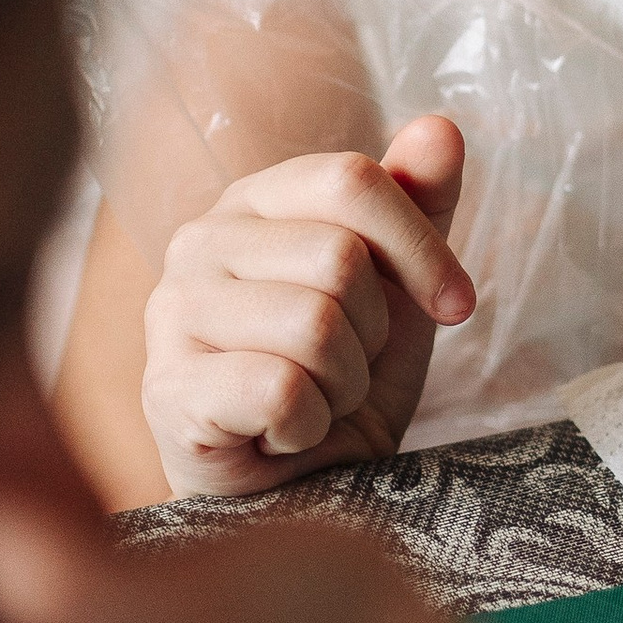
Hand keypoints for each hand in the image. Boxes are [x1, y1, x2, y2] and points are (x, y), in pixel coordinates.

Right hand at [140, 116, 473, 500]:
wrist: (289, 497)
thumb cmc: (337, 384)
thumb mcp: (398, 293)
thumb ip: (419, 207)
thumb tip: (442, 126)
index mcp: (255, 202)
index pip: (352, 180)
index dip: (422, 247)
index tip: (456, 306)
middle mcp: (199, 242)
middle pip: (339, 258)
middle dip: (373, 334)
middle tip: (347, 372)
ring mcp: (171, 314)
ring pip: (315, 324)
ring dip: (344, 386)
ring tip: (315, 404)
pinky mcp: (166, 390)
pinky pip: (281, 388)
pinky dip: (310, 426)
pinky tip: (283, 437)